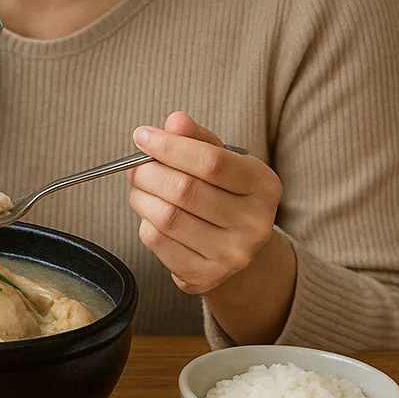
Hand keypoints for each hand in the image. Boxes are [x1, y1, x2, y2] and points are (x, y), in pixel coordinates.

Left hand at [128, 112, 281, 294]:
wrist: (239, 247)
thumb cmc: (224, 193)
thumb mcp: (222, 159)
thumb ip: (197, 139)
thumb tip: (175, 121)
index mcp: (264, 186)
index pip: (211, 162)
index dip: (169, 146)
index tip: (141, 136)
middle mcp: (255, 224)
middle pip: (183, 190)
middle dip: (147, 172)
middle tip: (135, 166)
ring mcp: (232, 255)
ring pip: (165, 217)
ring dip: (140, 197)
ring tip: (141, 188)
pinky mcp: (204, 277)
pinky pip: (156, 242)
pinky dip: (144, 223)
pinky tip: (153, 216)